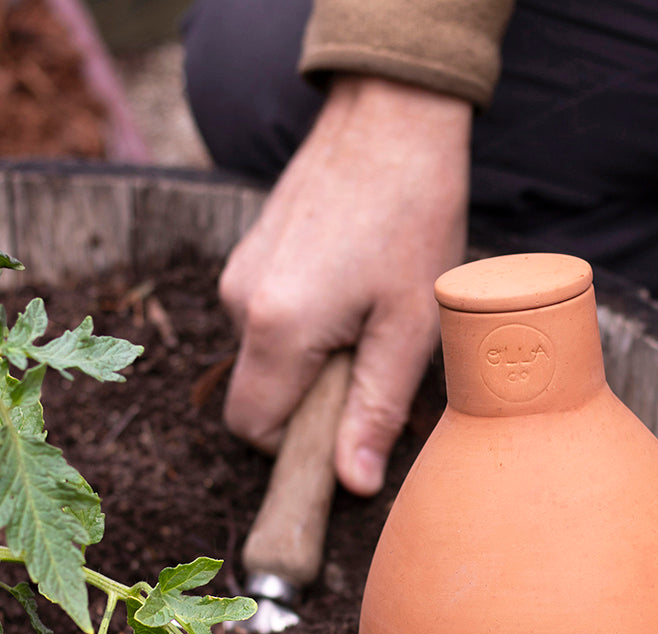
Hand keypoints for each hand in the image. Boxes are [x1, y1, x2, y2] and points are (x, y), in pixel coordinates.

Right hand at [220, 75, 471, 494]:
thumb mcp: (410, 328)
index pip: (254, 429)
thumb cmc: (413, 220)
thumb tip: (354, 484)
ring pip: (266, 357)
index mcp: (277, 328)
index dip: (299, 445)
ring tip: (369, 316)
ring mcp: (238, 272)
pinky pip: (267, 318)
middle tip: (373, 361)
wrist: (392, 120)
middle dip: (310, 401)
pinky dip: (304, 326)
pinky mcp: (249, 254)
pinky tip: (351, 290)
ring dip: (312, 360)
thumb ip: (376, 411)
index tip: (348, 426)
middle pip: (258, 396)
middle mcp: (240, 302)